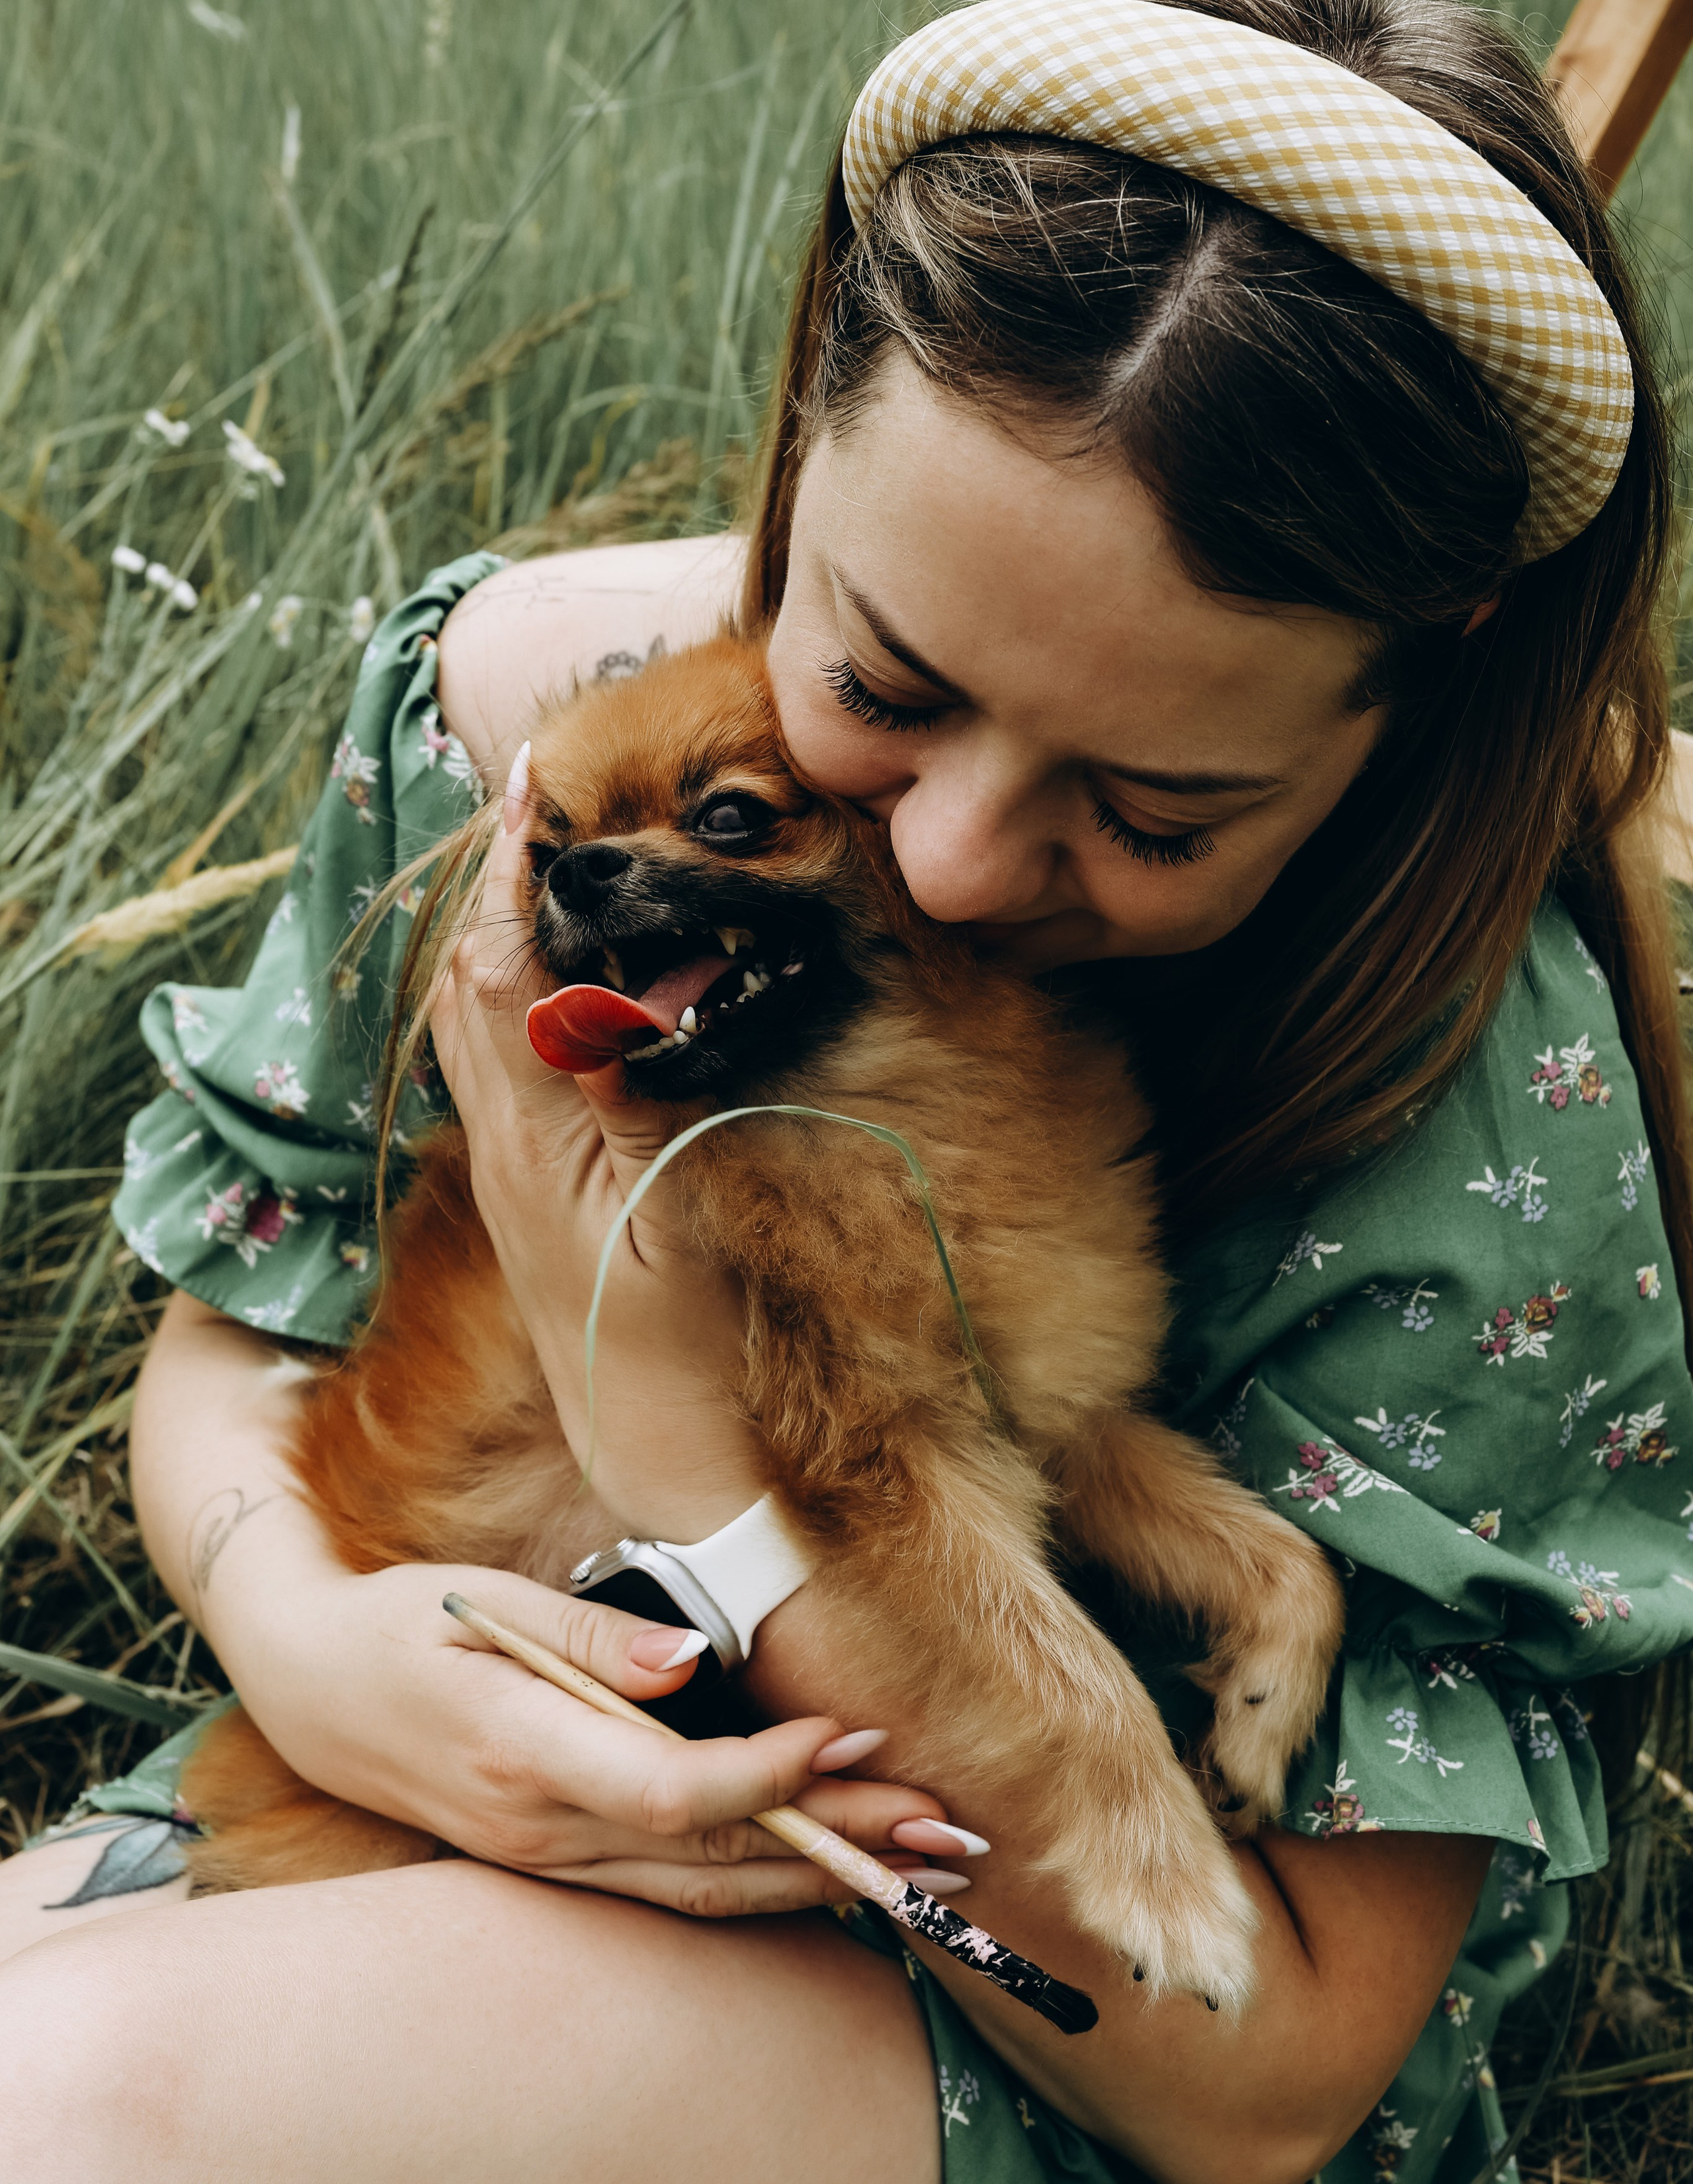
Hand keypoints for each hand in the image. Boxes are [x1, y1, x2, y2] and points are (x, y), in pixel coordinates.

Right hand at [235, 1554, 971, 1913]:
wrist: (312, 1687)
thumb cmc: (401, 1623)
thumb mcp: (483, 1602)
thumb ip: (593, 1636)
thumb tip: (693, 1660)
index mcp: (522, 1752)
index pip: (670, 1790)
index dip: (769, 1775)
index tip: (849, 1732)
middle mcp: (543, 1827)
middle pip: (713, 1853)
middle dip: (839, 1842)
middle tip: (948, 1828)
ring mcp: (550, 1857)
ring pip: (705, 1890)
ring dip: (823, 1879)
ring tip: (925, 1863)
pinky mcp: (560, 1861)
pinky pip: (675, 1891)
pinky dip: (761, 1886)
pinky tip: (831, 1875)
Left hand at [430, 745, 758, 1538]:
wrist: (669, 1469)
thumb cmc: (689, 1357)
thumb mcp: (680, 1221)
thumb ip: (640, 1101)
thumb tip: (613, 996)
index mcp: (536, 1140)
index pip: (495, 973)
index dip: (507, 872)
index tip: (530, 783)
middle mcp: (506, 1147)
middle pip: (464, 984)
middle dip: (489, 881)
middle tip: (532, 796)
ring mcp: (515, 1173)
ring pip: (473, 1024)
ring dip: (496, 931)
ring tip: (538, 860)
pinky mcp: (537, 1196)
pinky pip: (502, 1067)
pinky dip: (517, 995)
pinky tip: (557, 979)